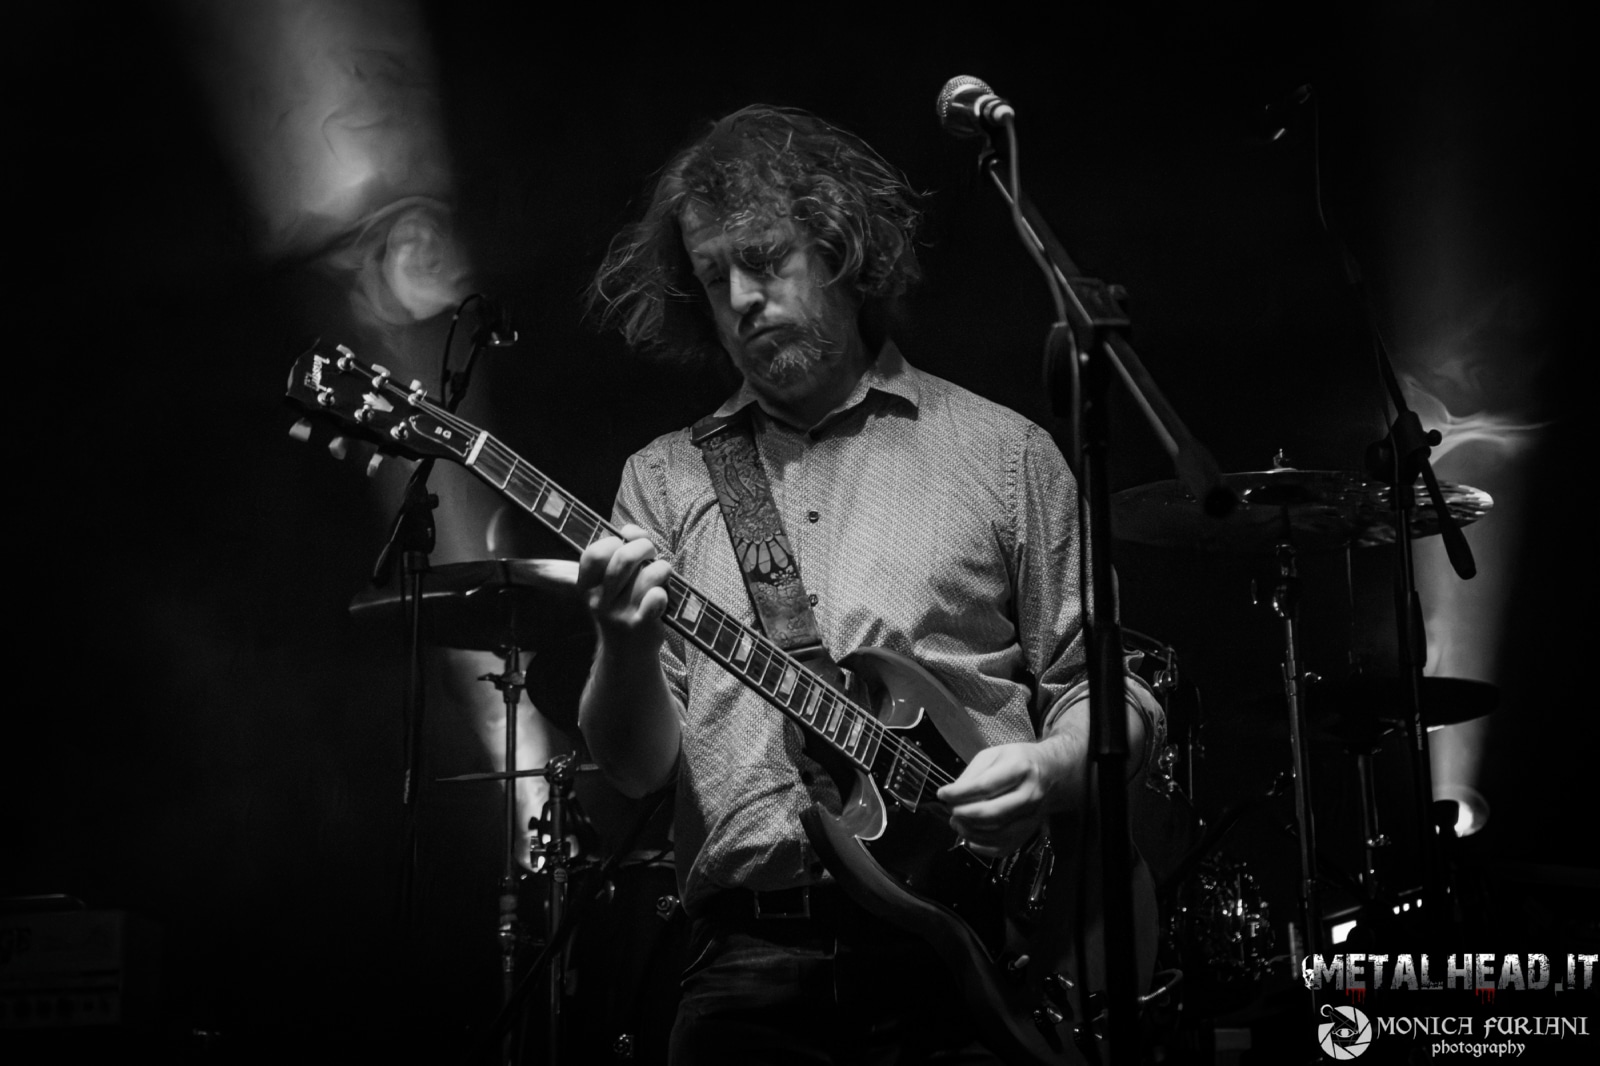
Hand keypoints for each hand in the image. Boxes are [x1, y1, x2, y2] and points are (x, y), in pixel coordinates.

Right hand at [577, 524, 672, 649]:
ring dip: (662, 568)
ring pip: (647, 576)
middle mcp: (599, 601)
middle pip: (623, 559)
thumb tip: (630, 530)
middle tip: (652, 553)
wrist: (627, 653)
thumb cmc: (624, 606)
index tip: (626, 544)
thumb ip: (620, 550)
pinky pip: (656, 598)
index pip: (594, 553)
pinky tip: (661, 596)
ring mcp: (619, 615)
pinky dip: (663, 592)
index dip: (614, 541)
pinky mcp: (640, 626)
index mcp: (587, 586)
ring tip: (663, 573)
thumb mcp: (613, 582)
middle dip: (644, 547)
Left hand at [935, 741, 1070, 857]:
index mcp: (1020, 768)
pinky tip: (970, 837)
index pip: (986, 786)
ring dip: (971, 831)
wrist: (1050, 773)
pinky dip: (982, 847)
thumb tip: (953, 795)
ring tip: (956, 821)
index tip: (942, 794)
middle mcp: (1030, 794)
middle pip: (994, 813)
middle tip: (950, 810)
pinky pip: (1004, 847)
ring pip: (998, 833)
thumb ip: (972, 774)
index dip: (960, 793)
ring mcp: (1033, 816)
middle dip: (965, 814)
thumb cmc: (1017, 761)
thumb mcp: (993, 755)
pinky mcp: (1030, 832)